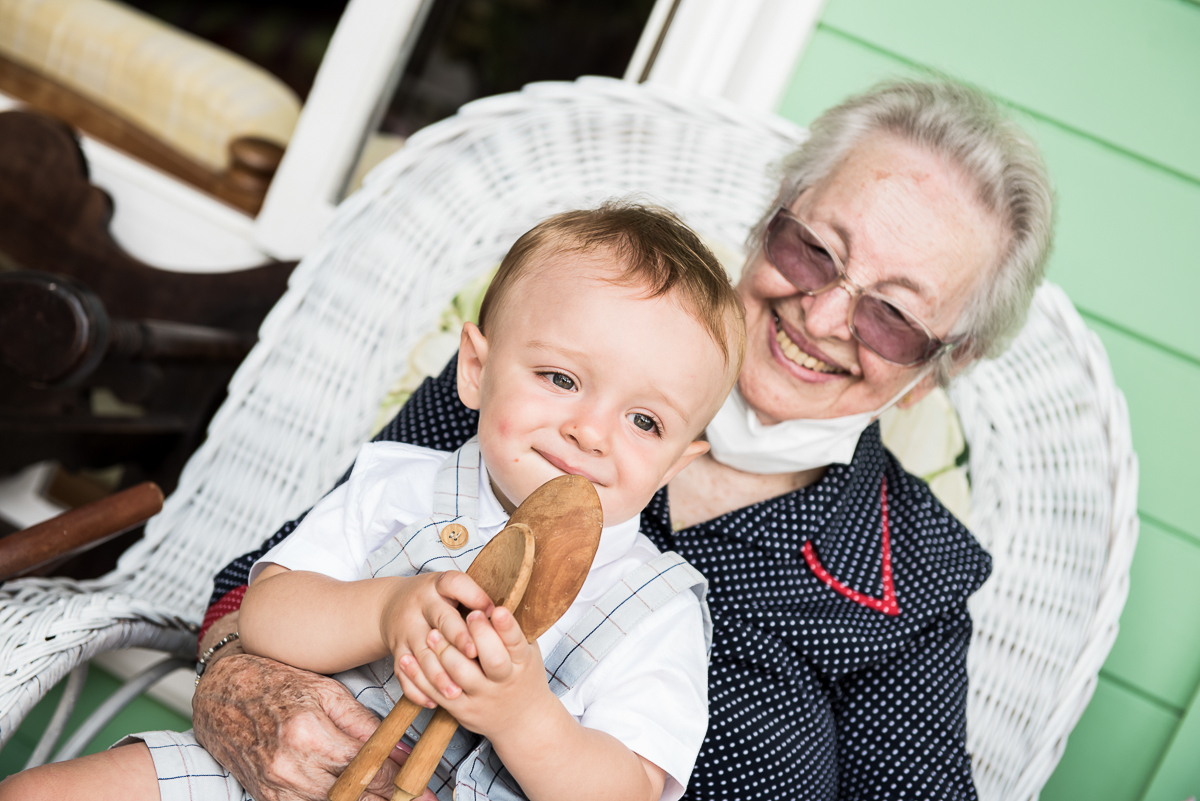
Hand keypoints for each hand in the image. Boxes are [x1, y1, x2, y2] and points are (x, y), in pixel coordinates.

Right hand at [192, 653, 434, 800]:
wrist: (220, 695)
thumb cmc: (274, 683)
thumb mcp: (324, 691)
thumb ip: (363, 723)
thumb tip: (401, 748)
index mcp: (307, 731)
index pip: (367, 764)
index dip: (400, 779)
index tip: (425, 789)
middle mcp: (290, 764)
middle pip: (353, 792)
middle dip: (390, 799)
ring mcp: (276, 785)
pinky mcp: (267, 797)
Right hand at [381, 571, 493, 706]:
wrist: (393, 605)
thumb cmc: (437, 600)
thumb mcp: (454, 591)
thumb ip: (476, 600)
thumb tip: (505, 615)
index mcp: (439, 585)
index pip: (455, 583)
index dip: (474, 596)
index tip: (492, 610)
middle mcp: (420, 604)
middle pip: (441, 619)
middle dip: (458, 637)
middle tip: (474, 654)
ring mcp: (406, 628)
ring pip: (422, 653)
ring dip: (438, 674)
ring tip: (456, 692)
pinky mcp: (397, 650)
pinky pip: (403, 673)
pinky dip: (417, 689)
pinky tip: (433, 701)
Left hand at [400, 607, 554, 741]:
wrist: (522, 720)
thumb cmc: (522, 674)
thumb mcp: (526, 651)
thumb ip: (511, 629)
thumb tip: (498, 593)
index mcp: (523, 662)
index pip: (516, 642)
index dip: (506, 626)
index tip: (495, 610)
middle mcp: (505, 681)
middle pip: (492, 660)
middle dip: (477, 636)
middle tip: (466, 615)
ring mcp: (482, 697)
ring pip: (460, 675)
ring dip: (444, 652)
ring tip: (432, 632)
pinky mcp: (462, 709)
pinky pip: (437, 692)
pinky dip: (420, 675)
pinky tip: (409, 658)